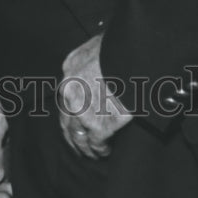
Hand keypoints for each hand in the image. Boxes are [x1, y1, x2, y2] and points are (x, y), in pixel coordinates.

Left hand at [58, 34, 132, 159]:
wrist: (133, 52)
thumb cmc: (121, 45)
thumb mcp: (99, 44)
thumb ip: (93, 56)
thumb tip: (99, 59)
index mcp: (70, 68)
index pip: (65, 95)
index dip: (71, 110)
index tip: (76, 119)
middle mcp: (69, 91)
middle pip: (66, 120)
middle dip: (73, 134)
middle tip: (80, 145)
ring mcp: (82, 110)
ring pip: (78, 135)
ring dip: (85, 147)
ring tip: (93, 154)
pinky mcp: (99, 124)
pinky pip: (96, 142)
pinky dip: (101, 149)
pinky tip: (106, 151)